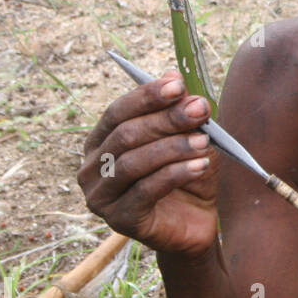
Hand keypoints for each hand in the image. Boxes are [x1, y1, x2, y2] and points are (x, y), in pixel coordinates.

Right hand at [78, 69, 218, 256]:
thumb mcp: (188, 139)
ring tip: (205, 142)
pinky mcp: (118, 220)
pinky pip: (145, 190)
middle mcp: (91, 168)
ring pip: (133, 163)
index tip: (178, 86)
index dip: (146, 97)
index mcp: (100, 142)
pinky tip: (201, 165)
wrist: (195, 224)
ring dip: (173, 148)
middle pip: (126, 135)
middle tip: (201, 110)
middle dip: (166, 120)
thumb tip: (172, 74)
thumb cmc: (187, 177)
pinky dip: (175, 174)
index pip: (117, 112)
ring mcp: (100, 197)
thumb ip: (178, 111)